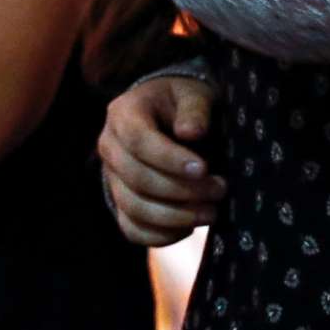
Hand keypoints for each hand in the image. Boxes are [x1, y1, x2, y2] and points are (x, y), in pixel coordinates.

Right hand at [97, 75, 225, 248]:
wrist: (168, 116)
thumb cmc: (182, 103)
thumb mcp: (192, 93)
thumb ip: (194, 109)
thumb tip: (191, 133)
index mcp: (123, 114)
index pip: (138, 141)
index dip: (169, 159)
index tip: (203, 168)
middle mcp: (109, 147)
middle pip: (136, 178)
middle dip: (181, 190)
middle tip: (220, 189)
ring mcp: (112, 178)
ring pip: (133, 208)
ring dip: (175, 216)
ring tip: (212, 212)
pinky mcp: (121, 202)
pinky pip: (132, 229)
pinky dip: (161, 236)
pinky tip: (190, 227)